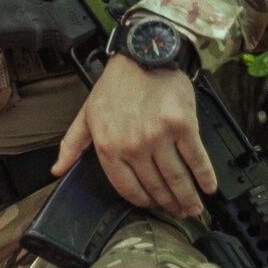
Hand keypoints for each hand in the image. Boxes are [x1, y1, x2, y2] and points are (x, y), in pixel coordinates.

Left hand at [53, 54, 215, 218]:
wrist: (143, 55)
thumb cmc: (115, 85)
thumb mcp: (86, 115)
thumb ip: (72, 145)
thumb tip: (57, 169)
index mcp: (109, 147)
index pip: (127, 188)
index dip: (142, 201)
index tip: (152, 206)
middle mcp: (134, 145)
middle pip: (155, 186)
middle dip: (169, 205)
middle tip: (179, 212)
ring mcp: (160, 136)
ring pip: (176, 178)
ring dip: (187, 198)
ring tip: (194, 208)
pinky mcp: (183, 126)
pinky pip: (196, 158)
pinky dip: (205, 176)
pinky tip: (209, 188)